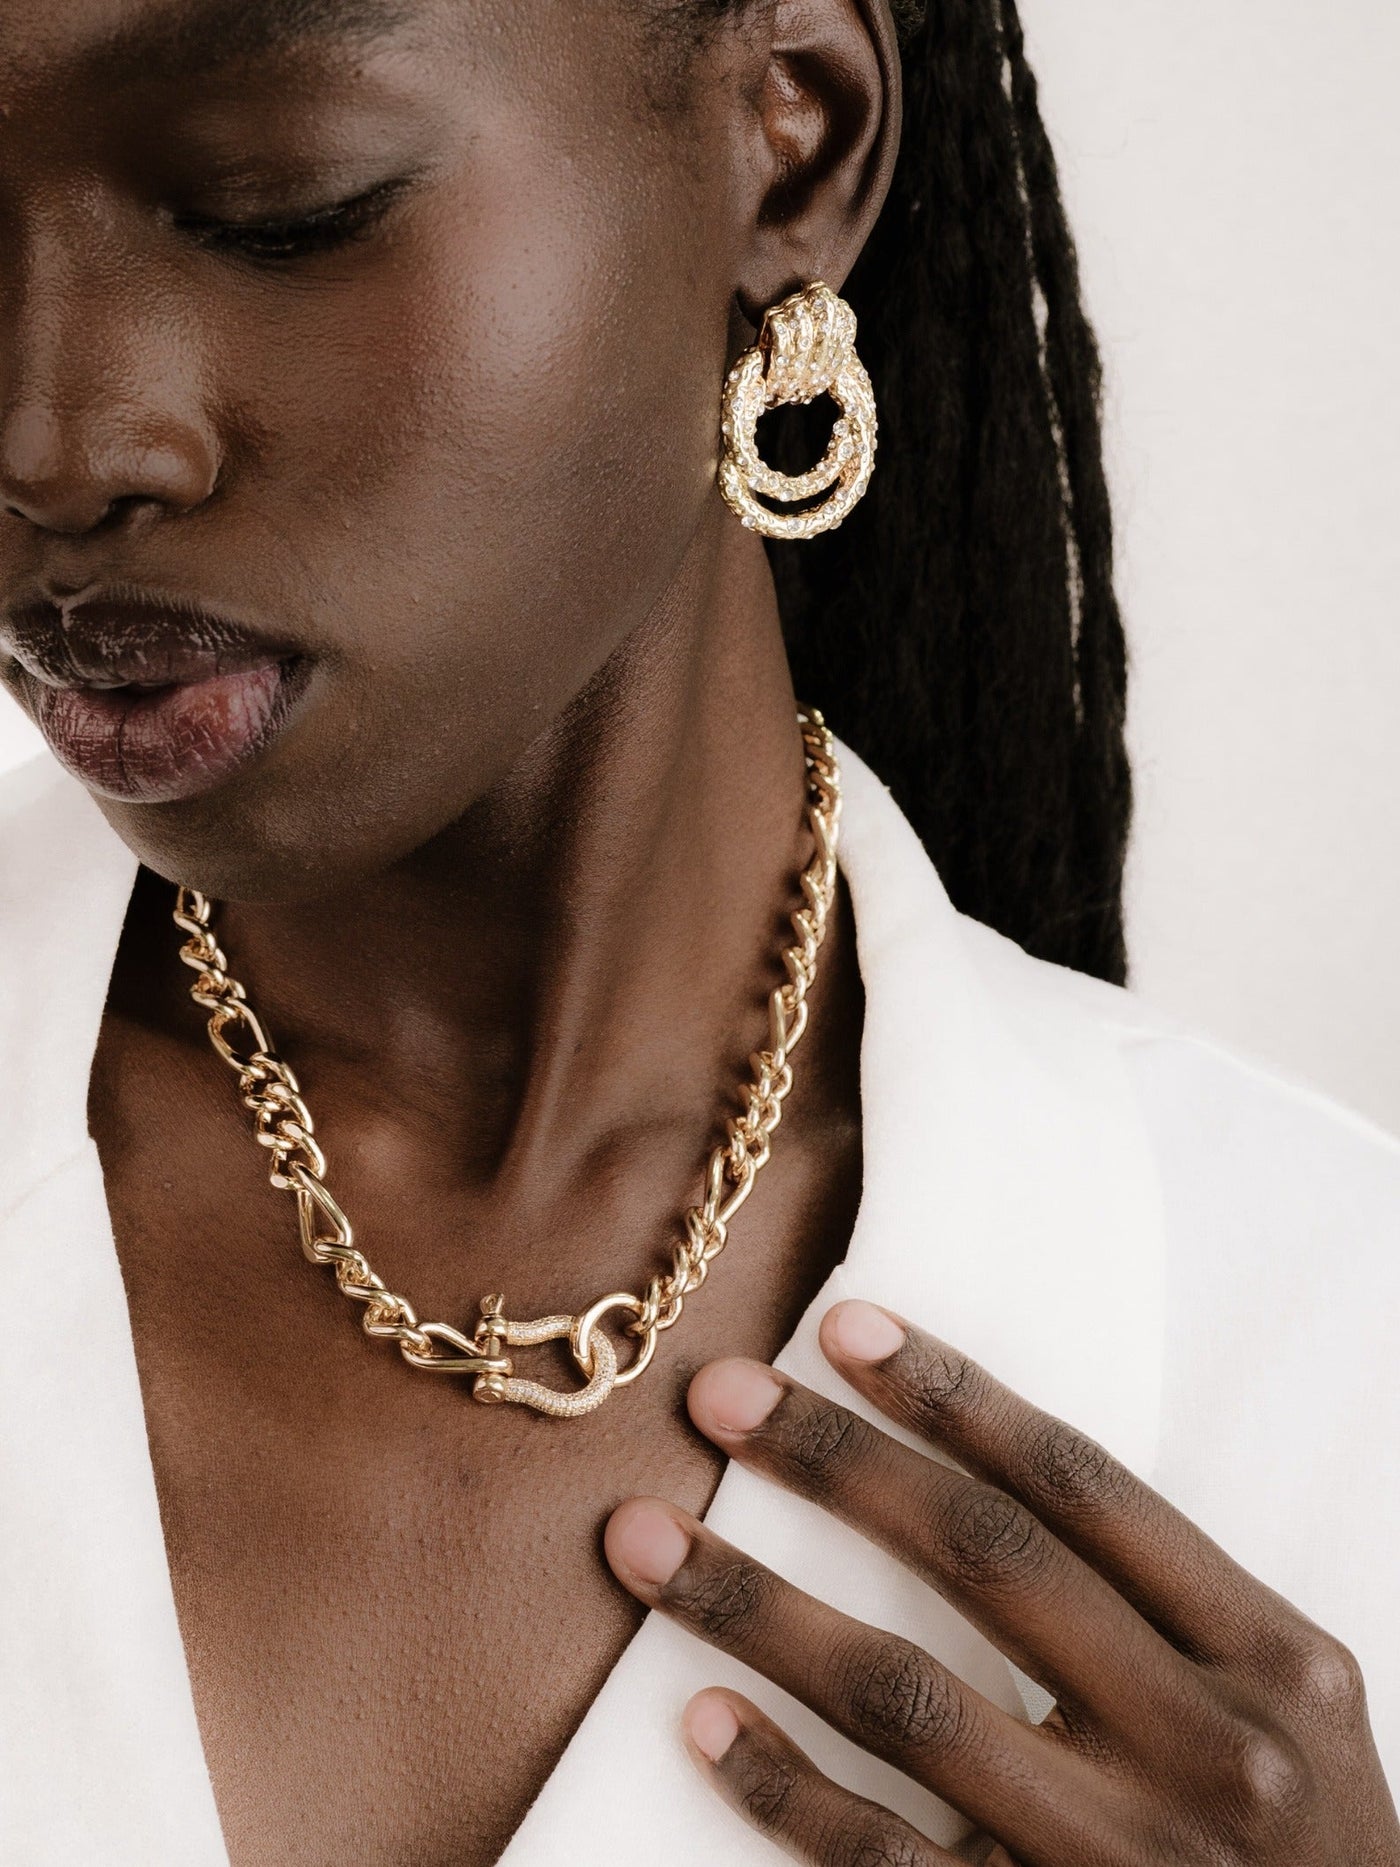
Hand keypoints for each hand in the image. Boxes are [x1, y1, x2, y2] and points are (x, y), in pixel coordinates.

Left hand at [604, 1300, 1399, 1865]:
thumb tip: (964, 1466)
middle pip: (986, 1564)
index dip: (956, 1397)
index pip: (1083, 1487)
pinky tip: (704, 1718)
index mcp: (1272, 1659)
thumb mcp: (1284, 1704)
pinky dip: (785, 1786)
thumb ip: (1163, 1600)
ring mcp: (1118, 1865)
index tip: (843, 1327)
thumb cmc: (1301, 1846)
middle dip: (839, 1464)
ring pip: (908, 1702)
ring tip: (648, 1541)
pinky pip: (884, 1864)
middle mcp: (1206, 1752)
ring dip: (758, 1608)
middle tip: (721, 1396)